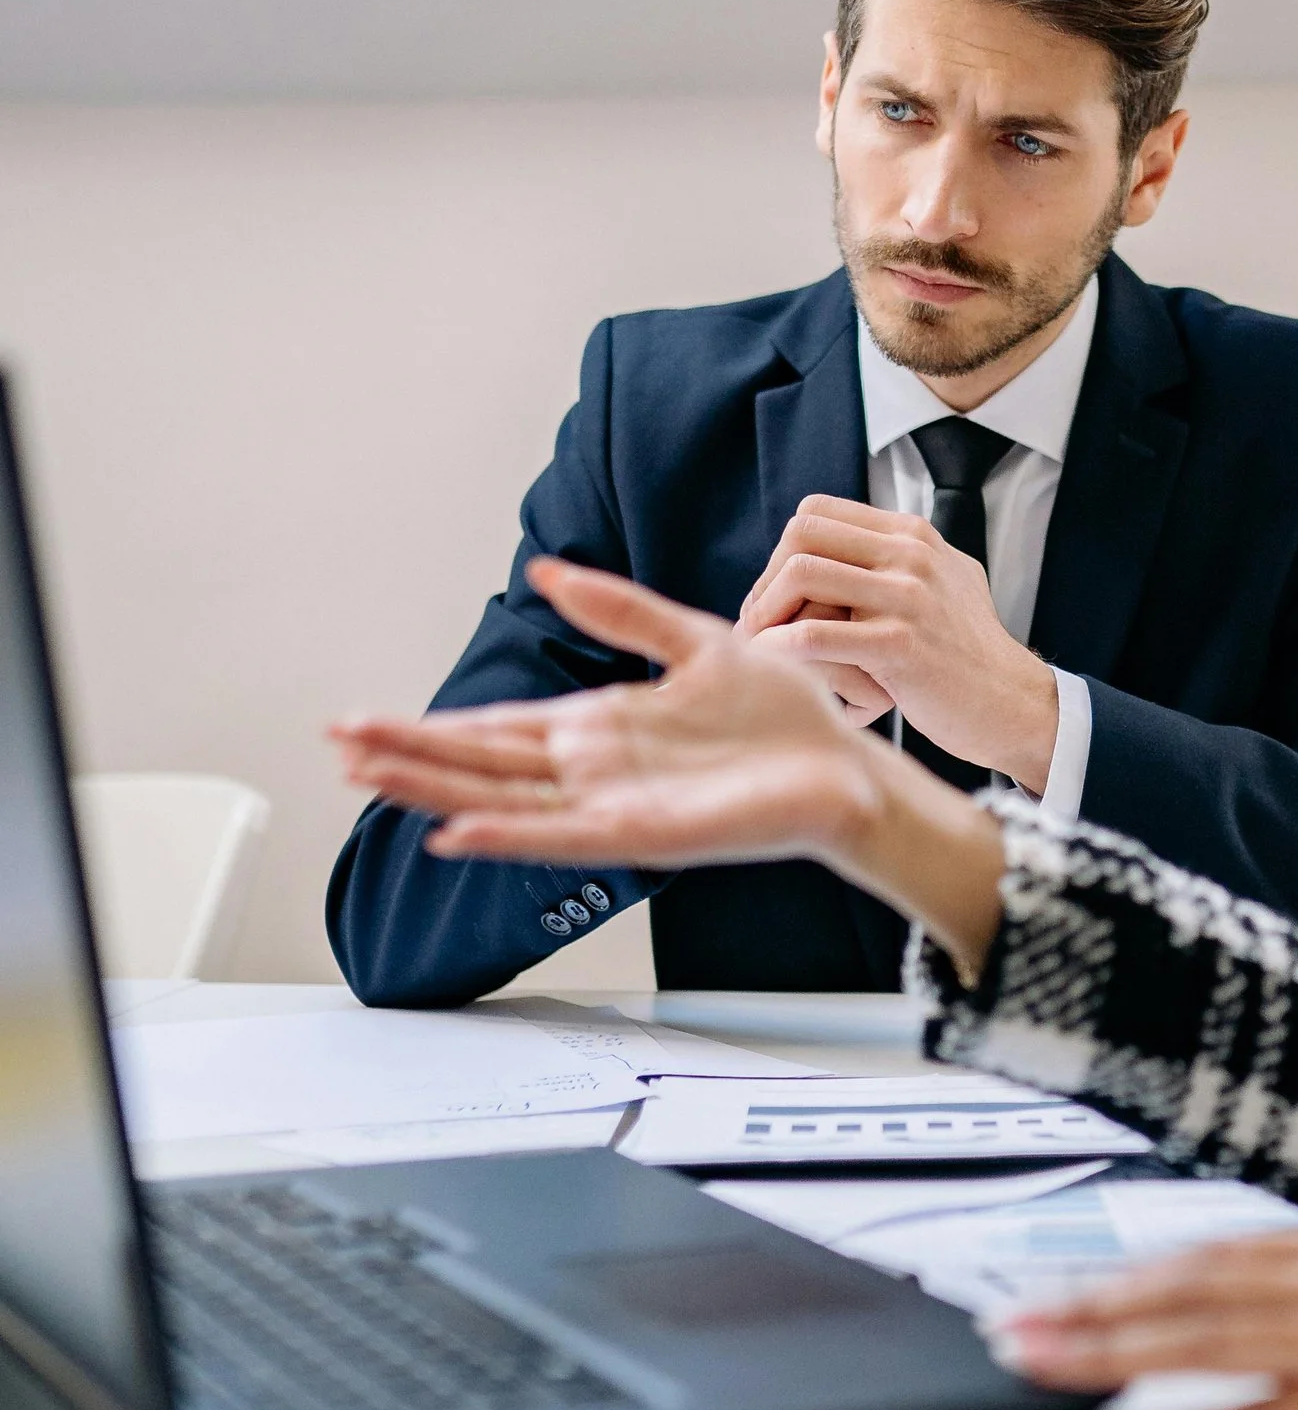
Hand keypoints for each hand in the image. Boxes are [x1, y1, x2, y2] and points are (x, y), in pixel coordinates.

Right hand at [328, 556, 1007, 976]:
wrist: (848, 766)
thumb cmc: (786, 716)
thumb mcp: (695, 638)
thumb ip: (620, 609)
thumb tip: (548, 571)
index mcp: (604, 727)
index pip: (499, 728)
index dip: (433, 725)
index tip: (367, 720)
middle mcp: (597, 771)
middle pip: (482, 764)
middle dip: (409, 753)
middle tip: (337, 743)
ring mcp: (615, 806)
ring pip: (503, 800)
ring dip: (435, 790)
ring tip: (367, 777)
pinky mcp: (646, 836)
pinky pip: (562, 837)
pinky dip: (508, 834)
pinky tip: (455, 830)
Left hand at [740, 496, 1059, 788]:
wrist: (1011, 704)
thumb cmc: (968, 653)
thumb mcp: (947, 581)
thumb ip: (901, 558)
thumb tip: (845, 545)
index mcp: (914, 535)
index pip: (817, 513)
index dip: (784, 551)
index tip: (778, 596)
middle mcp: (911, 554)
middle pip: (801, 535)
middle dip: (766, 580)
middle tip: (759, 623)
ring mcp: (907, 597)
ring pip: (800, 574)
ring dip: (764, 612)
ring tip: (761, 646)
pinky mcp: (899, 646)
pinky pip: (812, 636)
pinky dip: (777, 650)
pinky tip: (773, 668)